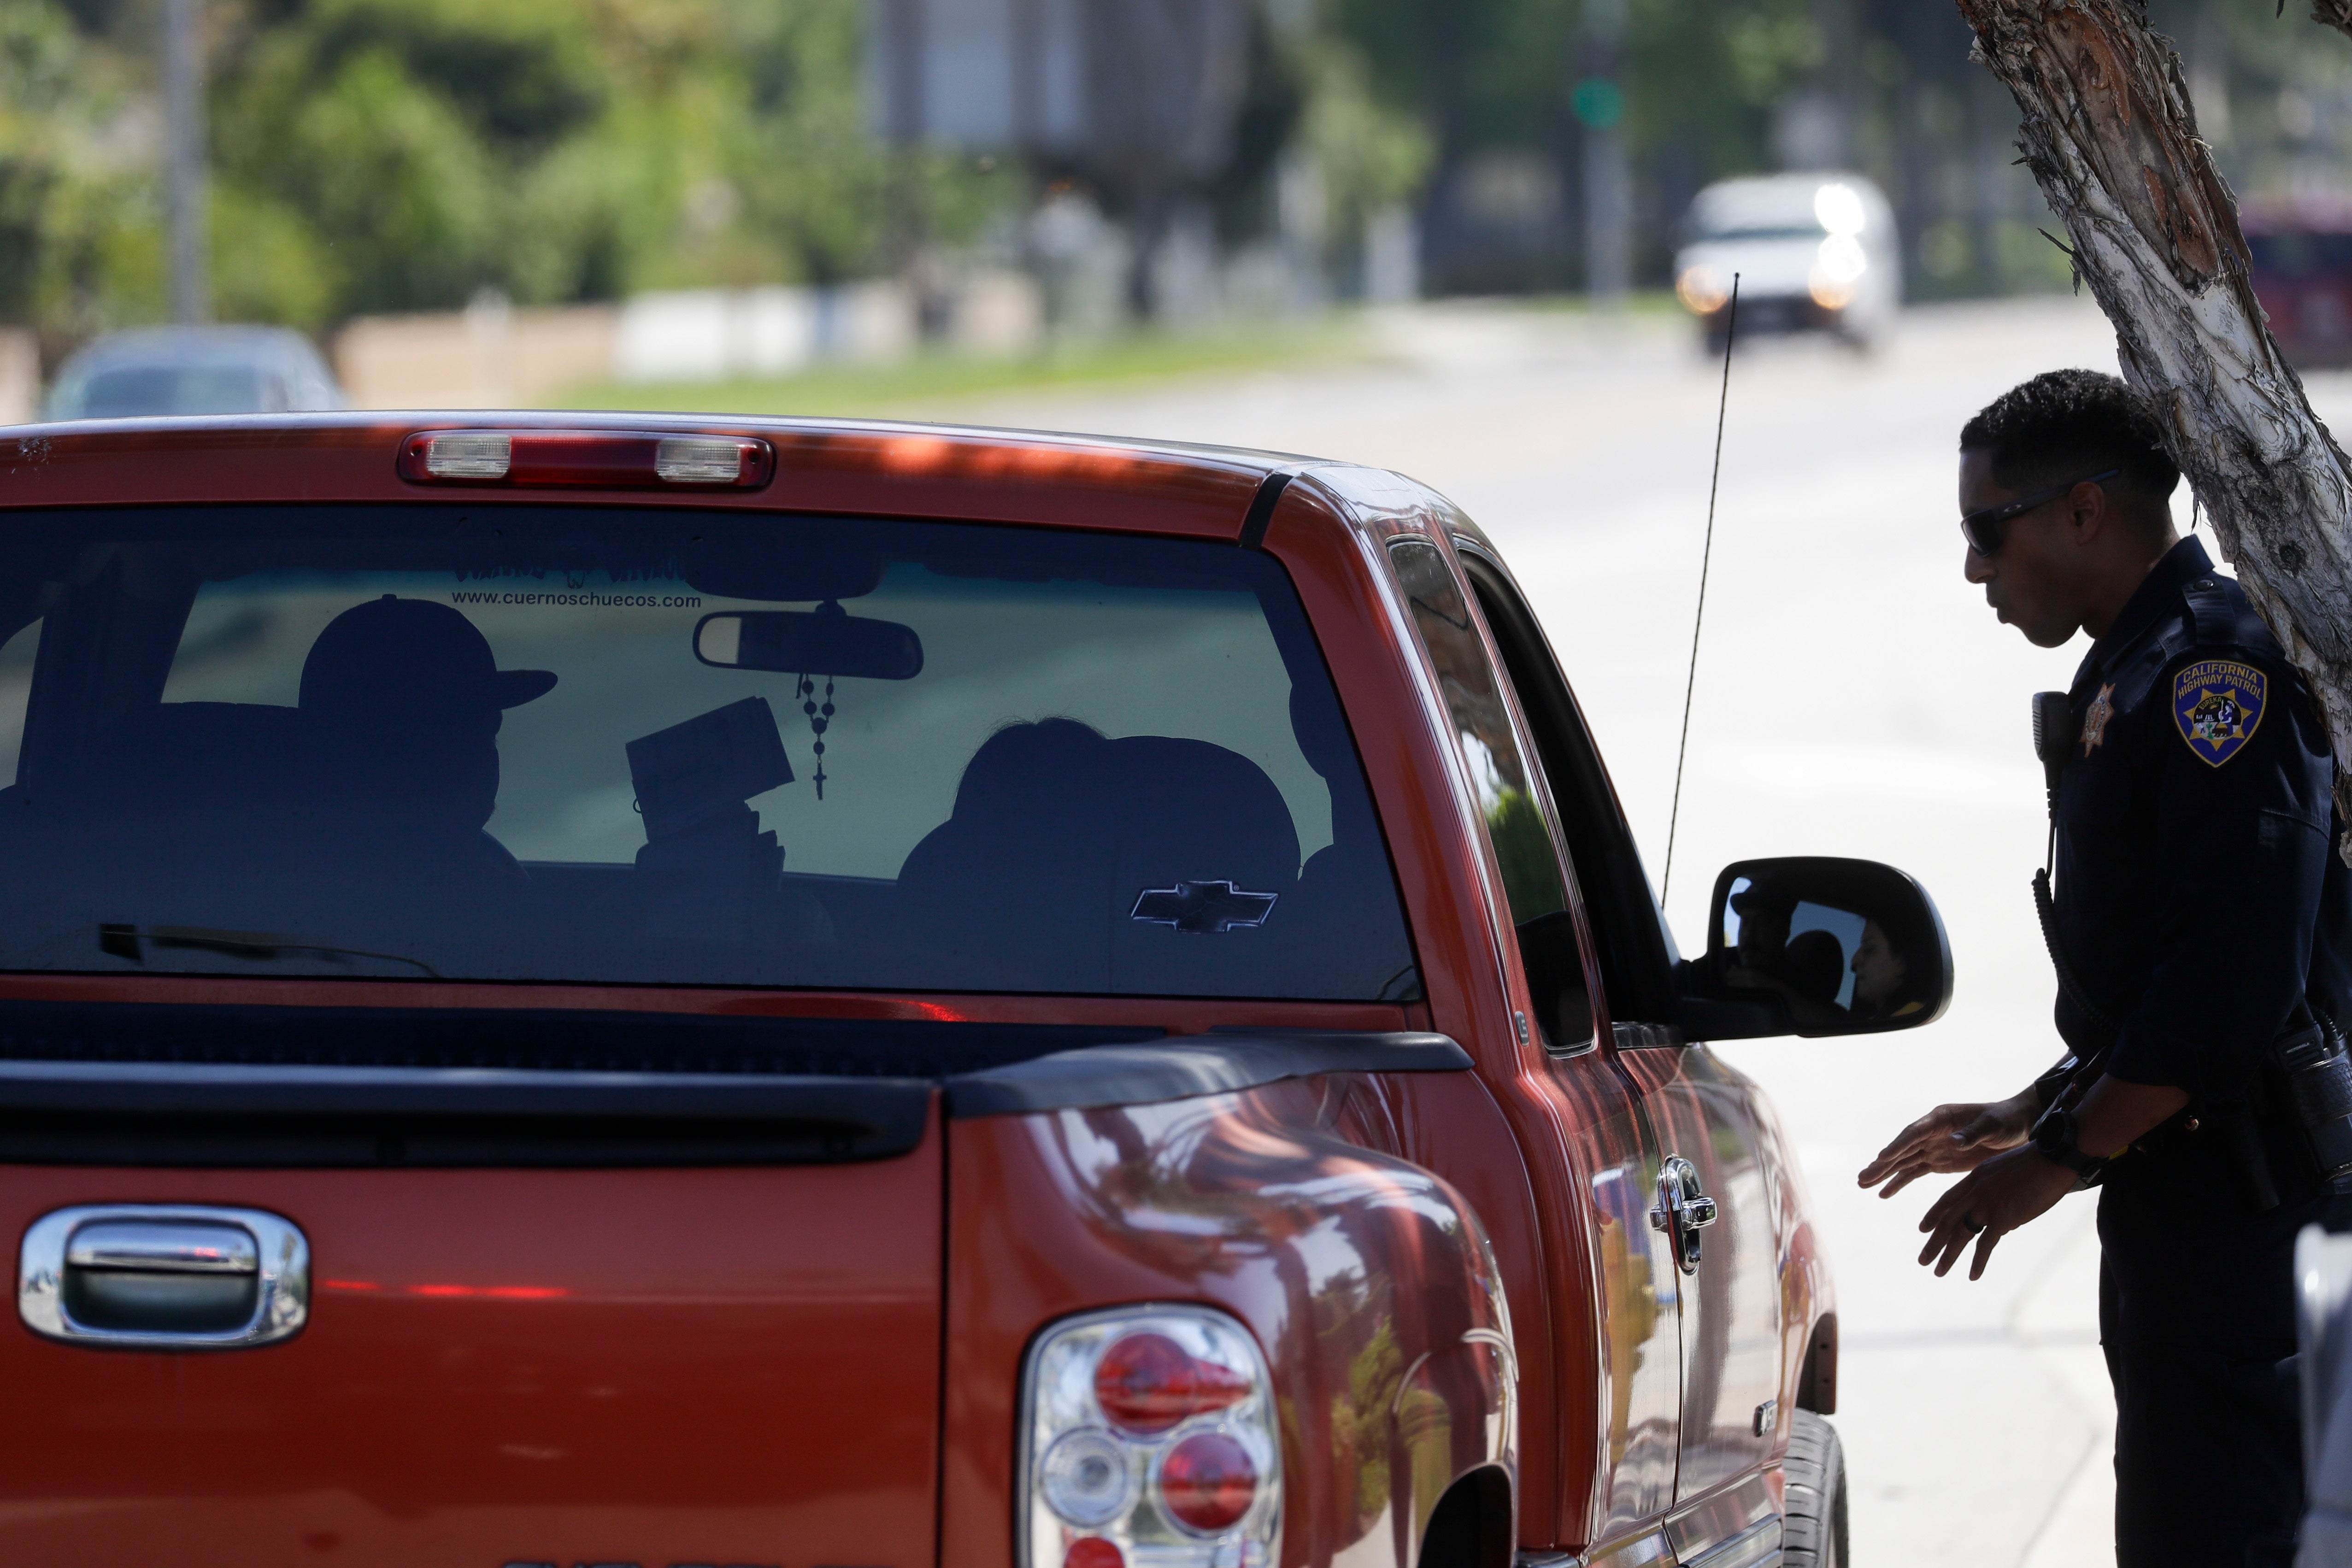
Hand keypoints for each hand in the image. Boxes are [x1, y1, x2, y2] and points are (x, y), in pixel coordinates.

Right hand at [1856, 1093, 2036, 1197]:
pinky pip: (1914, 1172)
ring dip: (1884, 1174)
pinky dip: (1899, 1182)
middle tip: (1862, 1178)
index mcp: (1941, 1119)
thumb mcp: (1992, 1126)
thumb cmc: (2005, 1121)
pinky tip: (1884, 1193)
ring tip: (1863, 1185)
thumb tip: (1953, 1142)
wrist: (2018, 1127)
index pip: (1914, 1133)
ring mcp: (1933, 1147)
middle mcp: (1931, 1132)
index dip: (1897, 1146)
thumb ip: (1972, 1134)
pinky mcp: (1939, 1161)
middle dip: (1882, 1164)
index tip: (1881, 1158)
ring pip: (1903, 1162)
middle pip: (1901, 1149)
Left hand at [1914, 1145, 2077, 1279]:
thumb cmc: (2036, 1165)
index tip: (1922, 1229)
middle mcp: (1975, 1192)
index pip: (1947, 1199)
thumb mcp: (2004, 1172)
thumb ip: (1994, 1193)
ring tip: (1938, 1272)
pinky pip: (1985, 1244)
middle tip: (1922, 1260)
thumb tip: (2001, 1223)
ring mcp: (1987, 1205)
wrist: (2052, 1158)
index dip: (1933, 1215)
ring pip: (1959, 1234)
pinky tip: (1973, 1276)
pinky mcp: (2003, 1218)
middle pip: (1947, 1220)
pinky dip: (1978, 1262)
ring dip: (1947, 1255)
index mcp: (1975, 1178)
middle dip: (1933, 1242)